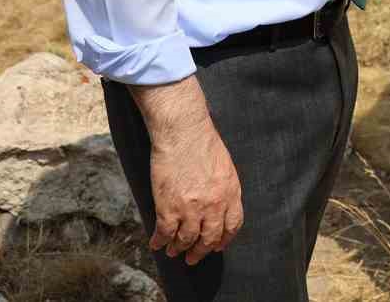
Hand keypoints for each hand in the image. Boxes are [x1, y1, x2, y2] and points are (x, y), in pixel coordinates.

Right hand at [147, 119, 243, 264]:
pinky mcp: (169, 208)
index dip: (224, 239)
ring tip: (174, 251)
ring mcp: (191, 209)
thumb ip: (223, 188)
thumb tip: (218, 204)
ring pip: (186, 240)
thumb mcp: (224, 166)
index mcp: (231, 193)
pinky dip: (160, 241)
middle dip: (201, 251)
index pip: (232, 225)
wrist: (183, 132)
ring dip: (179, 248)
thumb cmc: (203, 142)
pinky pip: (165, 233)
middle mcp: (214, 205)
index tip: (217, 246)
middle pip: (209, 238)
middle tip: (193, 258)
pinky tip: (156, 244)